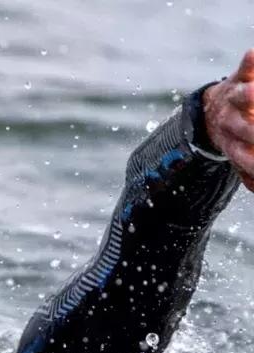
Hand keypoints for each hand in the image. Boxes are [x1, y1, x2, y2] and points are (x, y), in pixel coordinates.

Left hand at [204, 49, 253, 191]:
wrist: (212, 110)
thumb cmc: (234, 136)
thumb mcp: (238, 155)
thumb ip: (247, 171)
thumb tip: (253, 188)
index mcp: (230, 143)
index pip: (241, 154)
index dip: (250, 161)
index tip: (253, 162)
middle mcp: (229, 122)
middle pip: (243, 127)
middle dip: (252, 131)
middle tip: (253, 132)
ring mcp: (233, 100)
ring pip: (243, 97)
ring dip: (250, 96)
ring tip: (252, 93)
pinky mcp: (238, 78)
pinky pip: (245, 68)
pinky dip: (250, 62)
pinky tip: (252, 54)